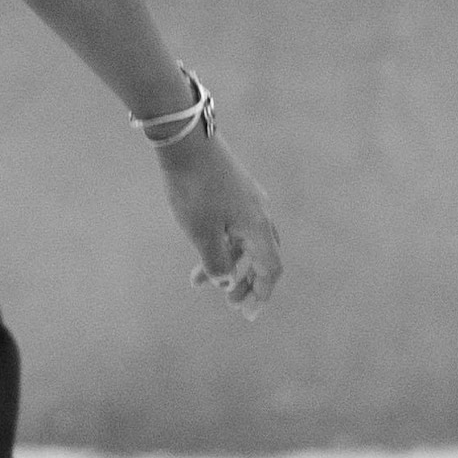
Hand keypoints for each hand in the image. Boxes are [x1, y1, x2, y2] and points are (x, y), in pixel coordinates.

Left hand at [157, 128, 285, 310]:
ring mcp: (247, 201)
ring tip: (199, 283)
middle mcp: (260, 215)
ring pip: (243, 243)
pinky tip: (198, 250)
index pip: (270, 270)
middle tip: (230, 304)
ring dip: (226, 264)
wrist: (187, 142)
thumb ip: (216, 263)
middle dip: (246, 283)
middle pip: (261, 258)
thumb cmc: (195, 190)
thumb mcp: (202, 234)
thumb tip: (225, 283)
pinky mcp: (233, 191)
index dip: (262, 294)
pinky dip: (220, 244)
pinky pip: (233, 227)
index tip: (248, 314)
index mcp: (258, 228)